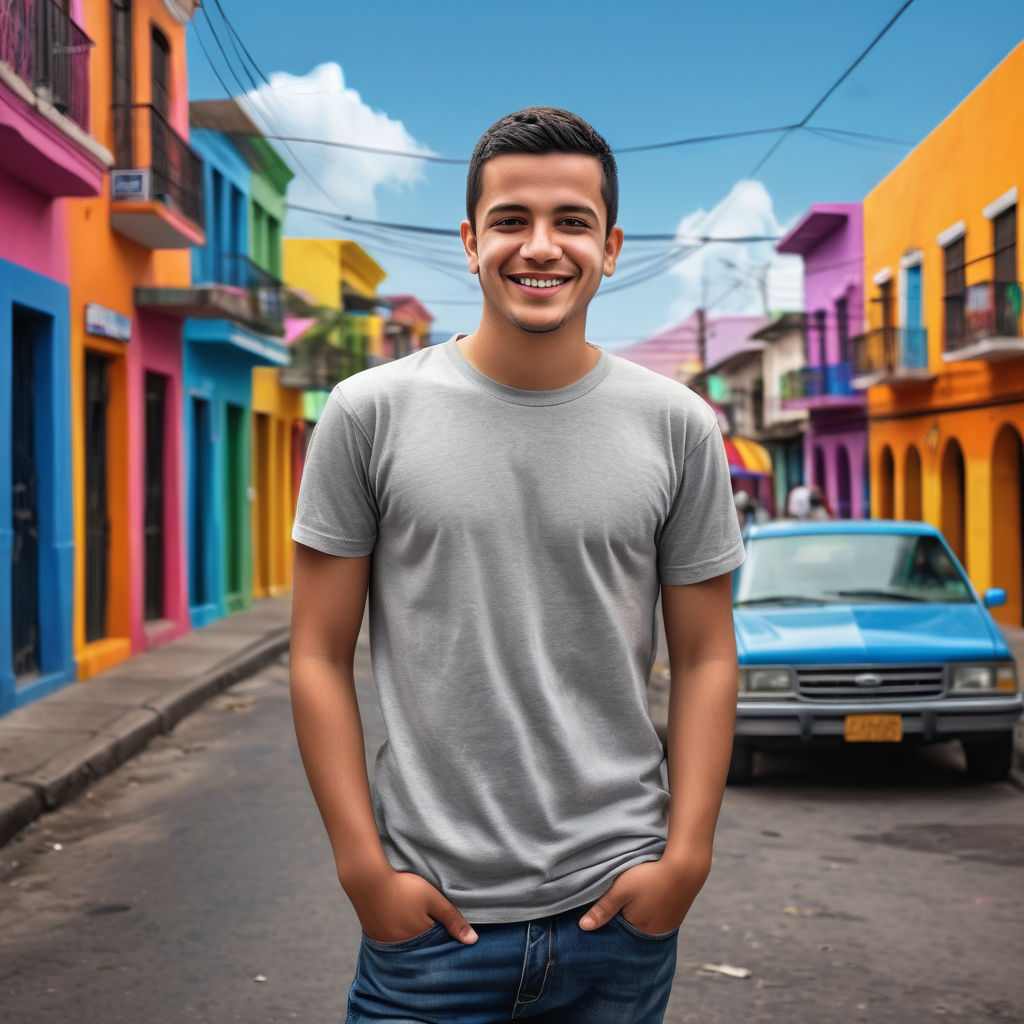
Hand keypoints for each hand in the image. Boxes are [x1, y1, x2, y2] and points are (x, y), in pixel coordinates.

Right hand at [341, 864, 477, 944]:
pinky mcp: (373, 936)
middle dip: (426, 939)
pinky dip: (396, 933)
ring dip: (410, 937)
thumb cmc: (403, 887)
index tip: (442, 925)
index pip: (435, 947)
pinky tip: (397, 920)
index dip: (442, 936)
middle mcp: (400, 948)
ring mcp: (384, 943)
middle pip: (419, 948)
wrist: (367, 879)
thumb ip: (453, 919)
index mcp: (417, 941)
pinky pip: (389, 940)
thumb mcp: (433, 899)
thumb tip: (473, 941)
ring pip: (404, 945)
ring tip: (411, 920)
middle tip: (425, 919)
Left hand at [578, 851, 711, 935]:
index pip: (617, 931)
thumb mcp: (621, 889)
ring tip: (636, 898)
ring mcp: (667, 926)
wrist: (686, 867)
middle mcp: (654, 934)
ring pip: (644, 923)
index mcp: (638, 930)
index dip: (610, 919)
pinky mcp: (675, 917)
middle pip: (631, 929)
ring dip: (638, 914)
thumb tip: (583, 927)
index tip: (608, 905)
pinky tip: (649, 898)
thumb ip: (602, 908)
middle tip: (623, 898)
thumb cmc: (650, 877)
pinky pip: (657, 918)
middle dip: (624, 918)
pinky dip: (651, 910)